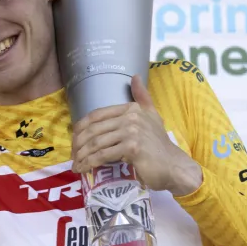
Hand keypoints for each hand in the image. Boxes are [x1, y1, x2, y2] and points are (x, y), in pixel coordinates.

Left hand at [71, 74, 202, 196]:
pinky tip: (84, 169)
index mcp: (131, 108)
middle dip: (78, 144)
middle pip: (93, 129)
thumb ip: (142, 97)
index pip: (96, 115)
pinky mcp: (132, 148)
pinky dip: (90, 163)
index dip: (81, 127)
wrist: (173, 166)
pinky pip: (103, 155)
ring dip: (82, 156)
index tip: (74, 140)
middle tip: (73, 156)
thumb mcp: (151, 116)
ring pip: (96, 143)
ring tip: (76, 165)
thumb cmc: (159, 145)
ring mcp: (131, 132)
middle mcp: (130, 117)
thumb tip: (135, 76)